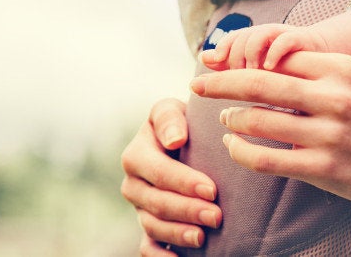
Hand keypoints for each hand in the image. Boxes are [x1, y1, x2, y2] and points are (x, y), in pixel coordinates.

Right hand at [121, 98, 221, 255]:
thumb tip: (175, 139)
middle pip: (156, 202)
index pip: (158, 171)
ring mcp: (140, 207)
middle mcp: (134, 182)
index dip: (184, 183)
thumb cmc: (183, 122)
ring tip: (202, 237)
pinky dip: (159, 256)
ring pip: (152, 226)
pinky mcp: (148, 224)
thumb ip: (169, 117)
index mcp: (137, 153)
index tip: (212, 190)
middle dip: (187, 210)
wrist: (186, 139)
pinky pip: (146, 247)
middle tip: (216, 216)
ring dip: (177, 233)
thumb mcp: (173, 110)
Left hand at [191, 52, 350, 250]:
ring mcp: (329, 134)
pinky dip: (243, 152)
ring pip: (258, 121)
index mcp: (341, 68)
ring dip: (232, 120)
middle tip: (197, 84)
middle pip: (259, 82)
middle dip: (220, 82)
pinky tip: (235, 149)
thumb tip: (267, 76)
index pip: (278, 56)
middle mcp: (334, 96)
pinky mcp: (325, 169)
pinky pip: (267, 158)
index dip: (242, 60)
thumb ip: (316, 75)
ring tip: (225, 122)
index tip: (220, 66)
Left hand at [200, 24, 326, 69]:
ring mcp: (288, 38)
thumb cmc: (296, 79)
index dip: (222, 49)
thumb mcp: (265, 77)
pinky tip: (268, 67)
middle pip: (243, 38)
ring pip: (259, 36)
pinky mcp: (307, 43)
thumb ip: (235, 68)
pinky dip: (273, 51)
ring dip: (249, 54)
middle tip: (231, 79)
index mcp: (260, 44)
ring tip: (249, 73)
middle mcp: (272, 37)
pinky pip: (286, 40)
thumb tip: (205, 59)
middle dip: (233, 56)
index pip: (234, 39)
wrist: (336, 72)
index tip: (213, 66)